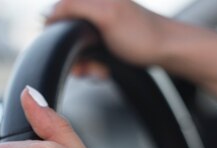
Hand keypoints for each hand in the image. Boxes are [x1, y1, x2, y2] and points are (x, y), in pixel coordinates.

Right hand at [46, 0, 171, 67]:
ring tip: (99, 70)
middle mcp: (96, 8)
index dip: (58, 34)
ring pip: (78, 49)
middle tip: (86, 66)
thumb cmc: (141, 35)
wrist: (168, 51)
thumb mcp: (105, 15)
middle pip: (67, 35)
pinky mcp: (107, 41)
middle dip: (75, 54)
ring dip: (85, 64)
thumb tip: (48, 13)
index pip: (58, 12)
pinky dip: (94, 67)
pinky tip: (104, 71)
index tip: (67, 50)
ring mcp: (101, 26)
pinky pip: (90, 56)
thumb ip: (75, 7)